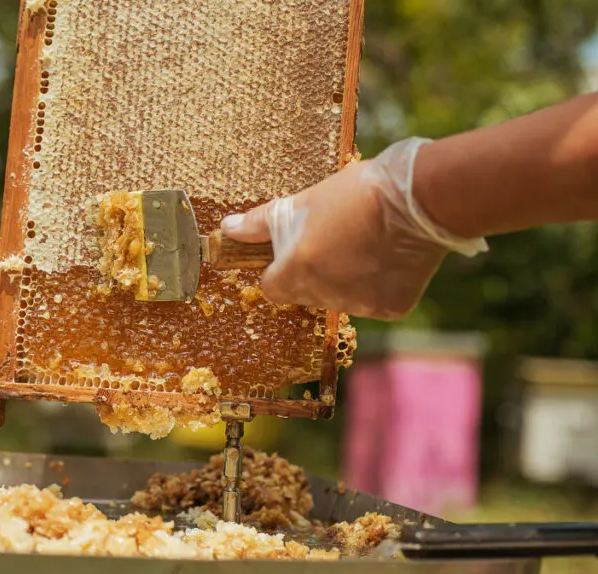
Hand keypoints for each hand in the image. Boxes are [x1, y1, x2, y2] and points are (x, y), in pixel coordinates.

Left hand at [220, 137, 487, 320]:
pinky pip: (372, 301)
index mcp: (298, 271)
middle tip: (333, 239)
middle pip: (305, 293)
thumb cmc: (356, 194)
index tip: (293, 251)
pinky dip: (375, 284)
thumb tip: (227, 229)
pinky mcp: (390, 307)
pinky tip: (385, 255)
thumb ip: (260, 224)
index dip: (279, 269)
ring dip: (343, 279)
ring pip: (339, 298)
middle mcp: (326, 295)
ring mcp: (360, 304)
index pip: (272, 287)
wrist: (420, 196)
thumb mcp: (303, 202)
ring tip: (362, 243)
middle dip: (311, 272)